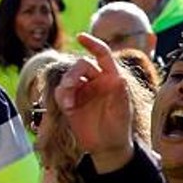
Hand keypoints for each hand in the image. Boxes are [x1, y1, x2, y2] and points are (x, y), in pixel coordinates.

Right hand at [54, 33, 134, 170]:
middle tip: (71, 87)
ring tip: (67, 102)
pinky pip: (60, 92)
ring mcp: (82, 91)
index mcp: (112, 78)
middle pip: (81, 66)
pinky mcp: (70, 103)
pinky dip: (61, 96)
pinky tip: (66, 106)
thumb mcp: (122, 111)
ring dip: (65, 85)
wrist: (108, 146)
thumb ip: (120, 95)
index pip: (103, 55)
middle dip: (74, 73)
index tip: (81, 36)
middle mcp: (96, 81)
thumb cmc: (120, 127)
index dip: (93, 44)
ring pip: (68, 78)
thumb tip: (118, 78)